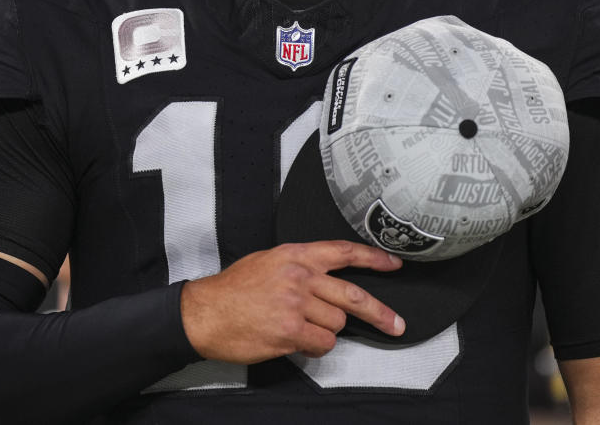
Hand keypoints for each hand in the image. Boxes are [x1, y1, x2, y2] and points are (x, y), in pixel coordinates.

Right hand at [179, 240, 404, 363]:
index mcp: (294, 255)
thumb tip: (327, 281)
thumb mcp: (267, 262)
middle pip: (352, 294)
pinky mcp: (290, 330)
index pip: (343, 251)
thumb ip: (299, 267)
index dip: (373, 258)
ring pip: (336, 323)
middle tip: (395, 323)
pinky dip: (315, 347)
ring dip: (325, 331)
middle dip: (379, 312)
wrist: (204, 312)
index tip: (394, 264)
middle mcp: (299, 276)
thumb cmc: (233, 290)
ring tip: (300, 328)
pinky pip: (322, 344)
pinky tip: (295, 340)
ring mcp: (296, 303)